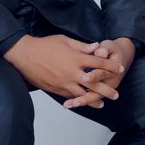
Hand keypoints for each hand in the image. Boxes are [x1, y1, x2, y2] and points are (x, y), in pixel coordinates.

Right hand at [4, 34, 123, 108]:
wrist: (25, 55)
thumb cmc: (44, 45)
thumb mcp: (64, 40)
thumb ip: (81, 46)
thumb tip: (96, 47)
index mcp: (76, 58)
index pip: (98, 62)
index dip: (110, 65)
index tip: (119, 68)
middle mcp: (72, 72)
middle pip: (94, 83)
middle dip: (107, 89)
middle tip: (116, 94)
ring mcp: (64, 83)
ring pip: (82, 94)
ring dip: (93, 99)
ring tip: (102, 104)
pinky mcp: (56, 89)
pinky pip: (70, 96)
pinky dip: (78, 100)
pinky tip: (83, 102)